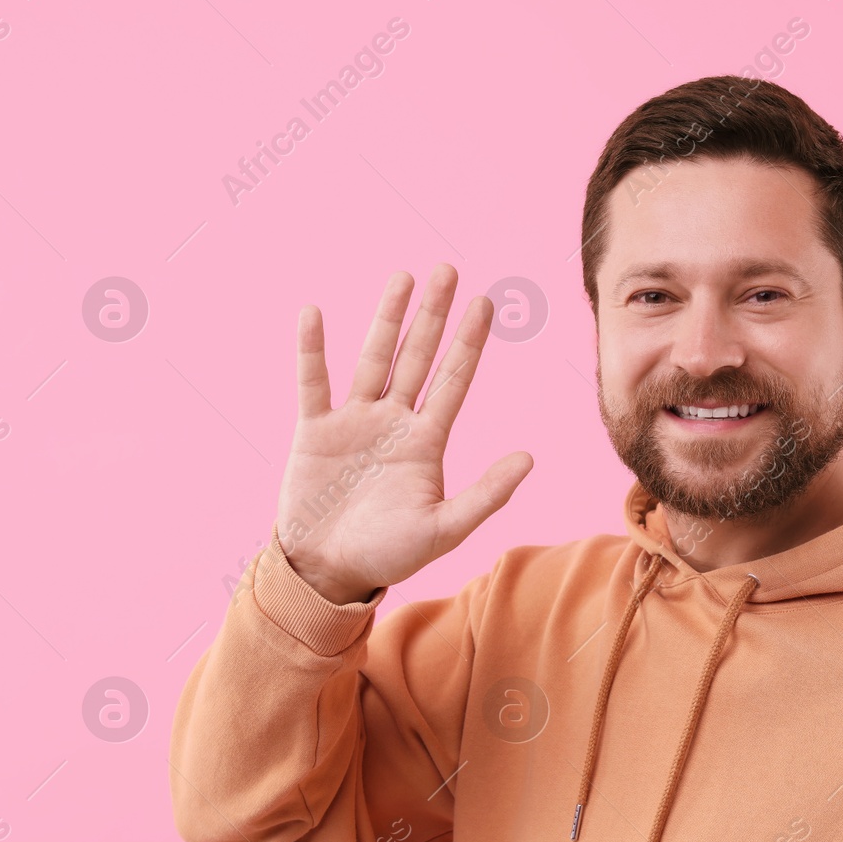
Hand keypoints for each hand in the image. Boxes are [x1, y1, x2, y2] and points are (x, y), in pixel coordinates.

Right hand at [274, 263, 531, 604]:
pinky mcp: (314, 430)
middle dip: (434, 315)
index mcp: (427, 442)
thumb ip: (486, 494)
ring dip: (388, 318)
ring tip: (404, 277)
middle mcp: (394, 422)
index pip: (454, 380)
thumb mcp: (444, 528)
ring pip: (374, 358)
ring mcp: (354, 422)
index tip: (486, 303)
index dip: (470, 342)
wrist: (328, 572)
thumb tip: (530, 458)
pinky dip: (312, 349)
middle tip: (449, 269)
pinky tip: (313, 314)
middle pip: (418, 356)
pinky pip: (313, 382)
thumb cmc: (388, 555)